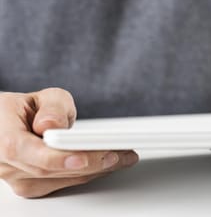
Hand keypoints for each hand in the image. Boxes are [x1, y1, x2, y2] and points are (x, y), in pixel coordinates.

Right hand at [0, 88, 138, 197]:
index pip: (22, 149)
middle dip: (88, 163)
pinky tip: (108, 165)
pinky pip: (62, 184)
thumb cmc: (27, 110)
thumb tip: (51, 124)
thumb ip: (52, 106)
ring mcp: (16, 178)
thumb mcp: (42, 97)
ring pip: (58, 179)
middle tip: (119, 154)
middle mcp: (5, 162)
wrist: (13, 125)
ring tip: (123, 158)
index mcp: (1, 134)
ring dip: (95, 170)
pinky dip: (88, 174)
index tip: (81, 158)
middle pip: (47, 169)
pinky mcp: (32, 186)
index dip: (53, 157)